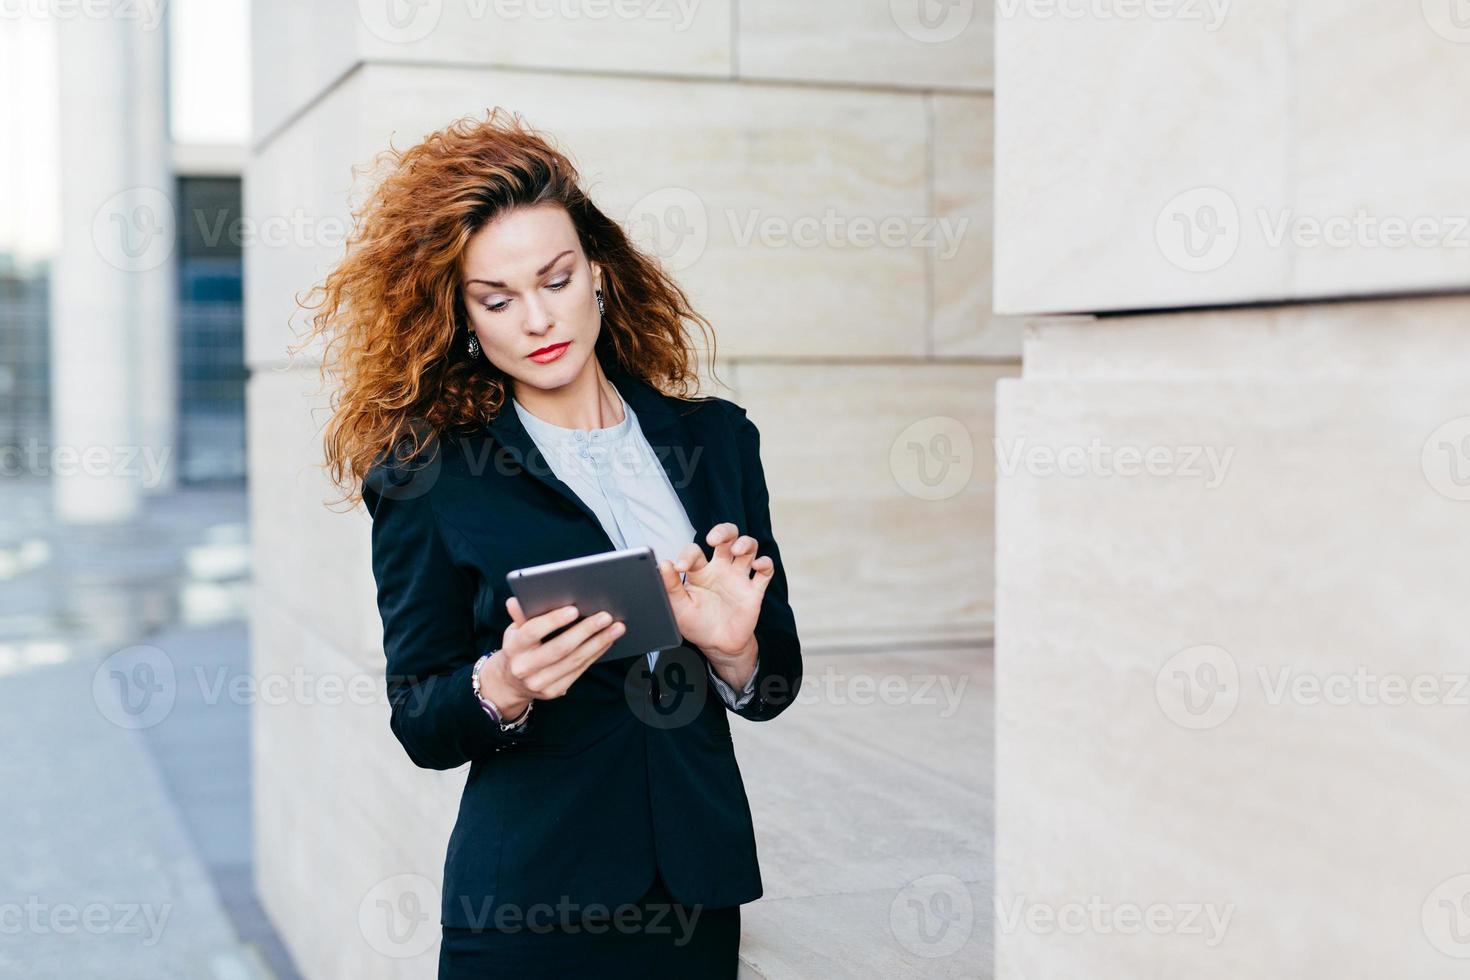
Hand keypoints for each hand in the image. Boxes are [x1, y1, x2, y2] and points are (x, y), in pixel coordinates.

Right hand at [477, 598, 625, 717]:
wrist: (511, 683)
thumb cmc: (518, 648)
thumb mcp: (514, 630)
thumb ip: (520, 615)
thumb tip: (517, 599)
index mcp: (513, 648)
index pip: (532, 631)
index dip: (553, 620)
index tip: (574, 609)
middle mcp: (525, 668)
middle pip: (559, 648)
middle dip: (585, 631)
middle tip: (605, 617)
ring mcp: (540, 683)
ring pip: (574, 661)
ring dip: (598, 643)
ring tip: (616, 628)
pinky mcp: (555, 691)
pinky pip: (580, 670)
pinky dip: (596, 654)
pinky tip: (607, 641)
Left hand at [657, 522, 772, 682]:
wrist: (718, 646)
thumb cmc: (697, 625)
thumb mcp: (679, 608)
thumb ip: (670, 586)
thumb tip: (663, 564)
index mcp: (700, 572)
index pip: (695, 551)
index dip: (687, 555)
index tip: (680, 567)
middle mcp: (721, 569)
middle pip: (727, 538)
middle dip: (723, 531)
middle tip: (714, 539)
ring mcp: (739, 578)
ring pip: (748, 547)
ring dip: (745, 543)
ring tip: (737, 550)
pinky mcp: (754, 590)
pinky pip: (765, 571)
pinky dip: (765, 564)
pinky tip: (757, 566)